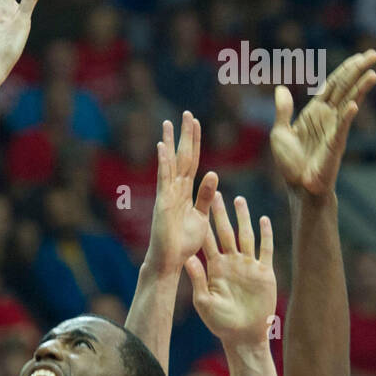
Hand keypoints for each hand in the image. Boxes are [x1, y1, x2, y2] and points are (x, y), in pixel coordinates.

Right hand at [143, 111, 218, 274]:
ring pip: (171, 164)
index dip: (194, 143)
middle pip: (182, 158)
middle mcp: (174, 190)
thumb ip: (205, 197)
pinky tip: (162, 146)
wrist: (169, 262)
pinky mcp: (163, 203)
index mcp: (184, 193)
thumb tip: (213, 174)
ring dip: (170, 143)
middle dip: (184, 136)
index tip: (195, 124)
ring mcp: (167, 195)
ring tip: (170, 123)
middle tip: (186, 114)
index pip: (191, 163)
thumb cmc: (183, 243)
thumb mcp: (201, 217)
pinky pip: (164, 179)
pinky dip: (163, 163)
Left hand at [184, 195, 276, 346]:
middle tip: (215, 193)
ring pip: (245, 235)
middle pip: (225, 232)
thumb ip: (197, 279)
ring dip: (243, 218)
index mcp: (214, 267)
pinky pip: (265, 249)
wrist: (243, 334)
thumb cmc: (220, 322)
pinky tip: (264, 219)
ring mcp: (248, 266)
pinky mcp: (264, 272)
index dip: (202, 224)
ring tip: (239, 200)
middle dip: (220, 213)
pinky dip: (265, 234)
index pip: (207, 240)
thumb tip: (187, 259)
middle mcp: (231, 262)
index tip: (195, 207)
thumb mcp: (204, 301)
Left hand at [270, 49, 375, 195]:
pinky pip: (341, 128)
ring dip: (359, 88)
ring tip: (372, 73)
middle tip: (373, 54)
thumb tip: (280, 88)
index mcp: (314, 112)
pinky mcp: (335, 144)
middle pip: (344, 88)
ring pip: (348, 103)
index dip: (344, 70)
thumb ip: (282, 111)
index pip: (331, 85)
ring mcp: (334, 129)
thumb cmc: (290, 163)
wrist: (298, 186)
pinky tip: (354, 105)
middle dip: (356, 71)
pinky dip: (347, 116)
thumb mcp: (279, 132)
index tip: (358, 57)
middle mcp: (327, 117)